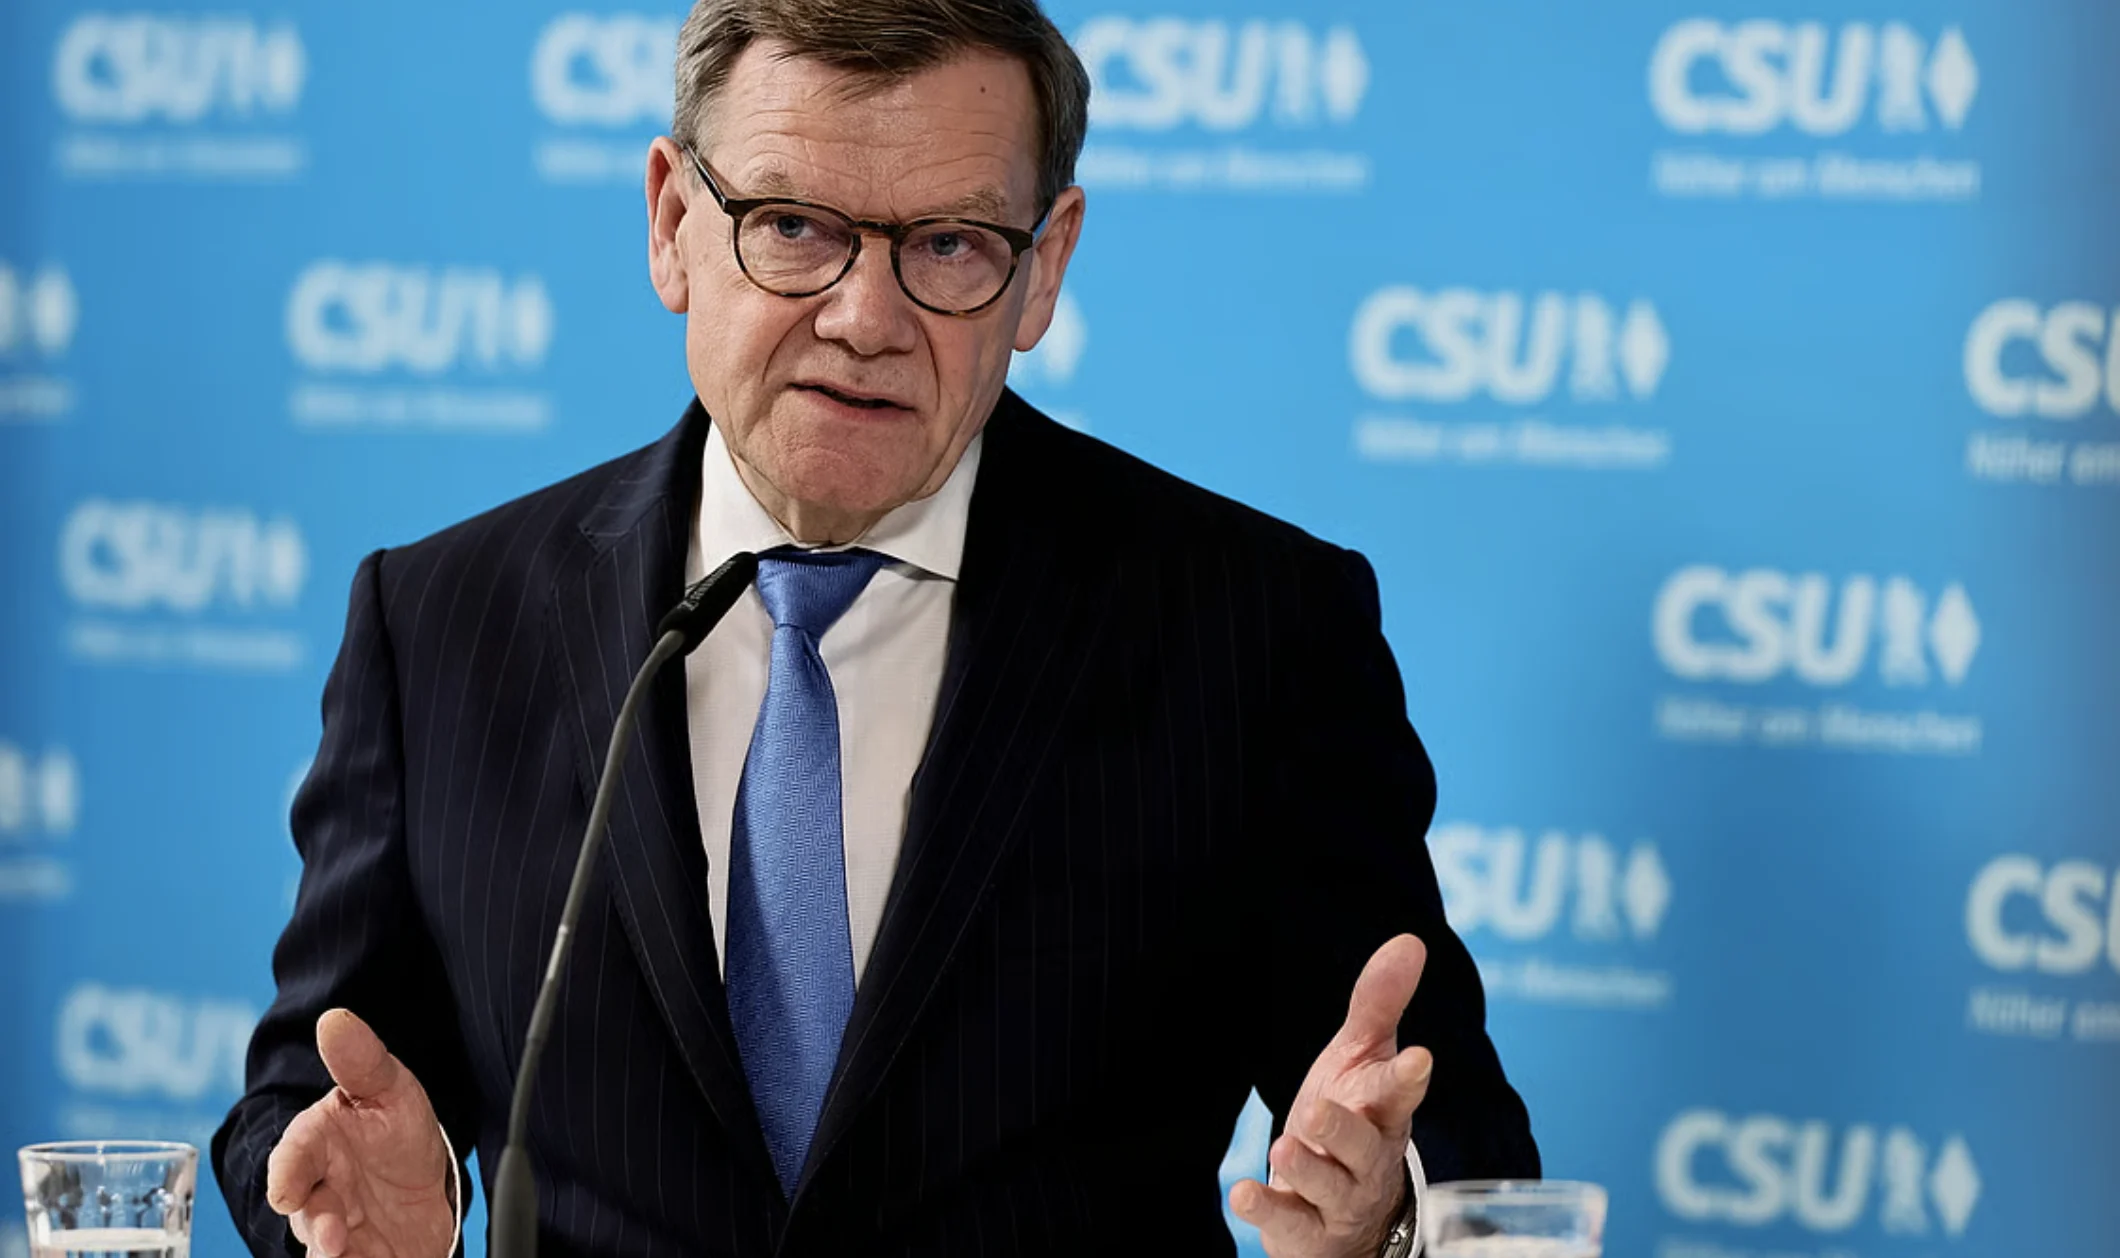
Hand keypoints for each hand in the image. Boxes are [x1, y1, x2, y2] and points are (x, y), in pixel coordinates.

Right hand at [265, 1009, 454, 1257]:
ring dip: (330, 1254)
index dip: (288, 1173)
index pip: (292, 1157)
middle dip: (316, 1227)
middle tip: (333, 1236)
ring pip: (321, 1249)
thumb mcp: (388, 1090)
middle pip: (305, 1214)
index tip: (288, 1190)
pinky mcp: (355, 1257)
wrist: (419, 1186)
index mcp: (315, 1146)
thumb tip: (334, 1019)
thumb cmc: (392, 1132)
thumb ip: (361, 1060)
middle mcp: (317, 1193)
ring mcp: (334, 1231)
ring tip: (345, 1254)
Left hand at [1230, 935, 1433, 1257]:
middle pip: (1362, 1144)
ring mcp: (1337, 1198)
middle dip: (1343, 1129)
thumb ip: (1379, 1003)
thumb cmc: (1354, 1118)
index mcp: (1383, 1110)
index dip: (1408, 1077)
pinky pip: (1288, 1222)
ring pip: (1327, 1186)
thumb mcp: (1360, 1058)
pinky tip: (1240, 1193)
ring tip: (1283, 1148)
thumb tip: (1410, 940)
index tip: (1419, 1058)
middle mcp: (1368, 1159)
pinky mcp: (1305, 1230)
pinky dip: (1265, 1209)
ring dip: (1306, 1169)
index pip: (1400, 1092)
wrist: (1346, 1213)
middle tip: (1317, 1109)